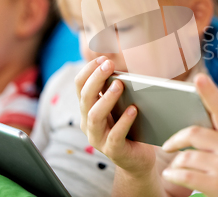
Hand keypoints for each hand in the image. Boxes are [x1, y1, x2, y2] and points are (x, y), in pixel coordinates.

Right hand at [75, 56, 156, 176]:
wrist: (138, 158)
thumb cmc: (130, 126)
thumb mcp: (121, 105)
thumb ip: (117, 89)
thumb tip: (121, 68)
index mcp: (88, 108)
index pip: (80, 86)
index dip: (88, 71)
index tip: (101, 58)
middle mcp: (88, 123)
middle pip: (85, 98)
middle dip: (96, 79)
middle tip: (109, 65)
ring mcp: (98, 138)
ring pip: (95, 116)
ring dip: (107, 99)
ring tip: (120, 85)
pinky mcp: (113, 151)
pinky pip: (115, 136)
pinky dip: (124, 122)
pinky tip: (133, 110)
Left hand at [161, 74, 217, 195]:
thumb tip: (193, 129)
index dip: (209, 93)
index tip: (199, 78)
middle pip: (194, 133)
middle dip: (175, 139)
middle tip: (167, 144)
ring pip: (186, 156)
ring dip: (174, 162)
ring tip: (172, 166)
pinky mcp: (217, 184)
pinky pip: (185, 175)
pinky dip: (174, 174)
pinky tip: (171, 175)